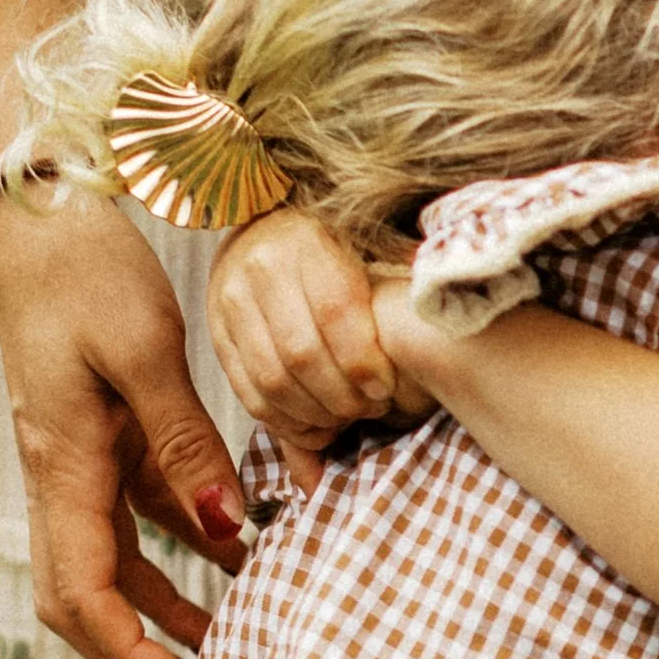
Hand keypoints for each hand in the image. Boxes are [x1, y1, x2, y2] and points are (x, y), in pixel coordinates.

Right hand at [0, 193, 241, 658]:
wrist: (39, 198)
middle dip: (139, 648)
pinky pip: (132, 503)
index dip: (129, 656)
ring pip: (111, 553)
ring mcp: (74, 449)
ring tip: (233, 631)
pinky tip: (233, 543)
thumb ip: (188, 445)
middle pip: (85, 593)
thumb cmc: (86, 265)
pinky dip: (178, 535)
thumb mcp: (147, 351)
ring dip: (165, 599)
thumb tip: (230, 532)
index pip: (81, 595)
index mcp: (63, 463)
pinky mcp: (95, 423)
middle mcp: (59, 469)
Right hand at [213, 211, 414, 488]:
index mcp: (307, 241)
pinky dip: (284, 423)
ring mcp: (230, 302)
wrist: (264, 230)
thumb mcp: (368, 250)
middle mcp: (261, 268)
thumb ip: (398, 286)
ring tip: (344, 420)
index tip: (386, 389)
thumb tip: (441, 308)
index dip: (364, 362)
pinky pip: (248, 394)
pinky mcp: (216, 335)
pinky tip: (314, 428)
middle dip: (342, 397)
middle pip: (302, 353)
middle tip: (369, 411)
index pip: (337, 312)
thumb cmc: (335, 250)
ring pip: (272, 380)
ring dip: (314, 415)